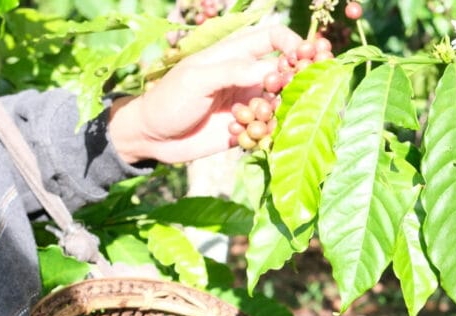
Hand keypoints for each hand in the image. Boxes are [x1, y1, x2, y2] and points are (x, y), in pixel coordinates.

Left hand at [108, 23, 302, 164]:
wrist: (152, 137)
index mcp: (235, 54)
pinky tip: (242, 135)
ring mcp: (249, 103)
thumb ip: (233, 71)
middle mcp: (247, 76)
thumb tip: (271, 71)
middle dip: (297, 81)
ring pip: (282, 103)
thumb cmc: (169, 99)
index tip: (303, 61)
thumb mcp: (197, 79)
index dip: (293, 44)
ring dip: (279, 111)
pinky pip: (269, 129)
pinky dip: (265, 133)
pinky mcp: (247, 128)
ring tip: (259, 120)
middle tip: (296, 95)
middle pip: (287, 71)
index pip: (274, 37)